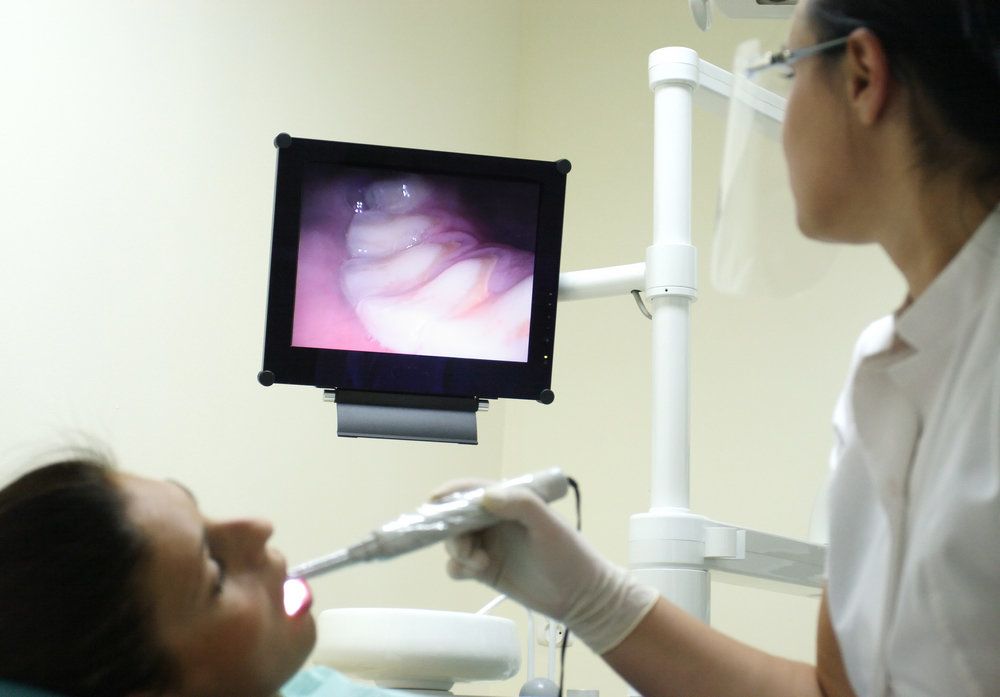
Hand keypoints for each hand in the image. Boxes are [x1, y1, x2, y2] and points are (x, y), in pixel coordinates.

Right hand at [441, 483, 658, 654]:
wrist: (581, 597)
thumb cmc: (569, 554)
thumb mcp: (548, 525)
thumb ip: (520, 504)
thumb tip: (484, 496)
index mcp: (510, 503)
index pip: (474, 491)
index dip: (452, 493)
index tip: (434, 500)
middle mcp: (495, 522)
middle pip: (457, 518)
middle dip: (452, 530)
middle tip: (465, 547)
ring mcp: (489, 546)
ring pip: (454, 542)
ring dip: (457, 550)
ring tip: (478, 563)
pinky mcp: (486, 571)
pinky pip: (458, 566)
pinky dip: (458, 567)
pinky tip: (475, 571)